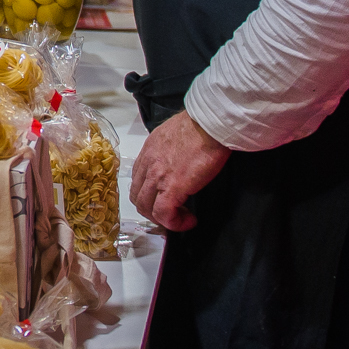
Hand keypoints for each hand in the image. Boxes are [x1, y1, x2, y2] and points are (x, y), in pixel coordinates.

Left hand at [129, 112, 228, 231]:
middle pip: (138, 197)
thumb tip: (177, 160)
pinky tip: (189, 221)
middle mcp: (148, 164)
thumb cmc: (201, 126)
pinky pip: (164, 214)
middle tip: (171, 214)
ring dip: (162, 219)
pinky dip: (175, 223)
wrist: (210, 125)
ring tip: (180, 219)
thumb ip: (169, 150)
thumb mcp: (174, 135)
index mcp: (149, 151)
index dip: (149, 195)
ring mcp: (157, 177)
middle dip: (152, 210)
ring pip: (147, 208)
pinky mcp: (172, 187)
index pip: (138, 180)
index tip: (163, 200)